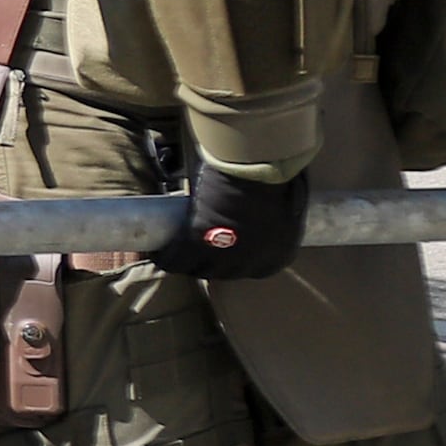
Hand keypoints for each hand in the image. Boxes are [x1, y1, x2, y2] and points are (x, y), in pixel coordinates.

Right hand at [174, 160, 307, 280]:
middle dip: (209, 264)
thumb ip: (279, 221)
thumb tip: (272, 216)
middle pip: (221, 274)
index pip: (251, 271)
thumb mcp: (287, 209)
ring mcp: (221, 259)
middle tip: (198, 250)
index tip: (226, 251)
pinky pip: (176, 259)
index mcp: (275, 260)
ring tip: (175, 254)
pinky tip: (158, 253)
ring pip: (196, 270)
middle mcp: (248, 267)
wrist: (258, 171)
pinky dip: (166, 257)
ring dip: (186, 264)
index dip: (234, 260)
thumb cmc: (279, 182)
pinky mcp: (196, 244)